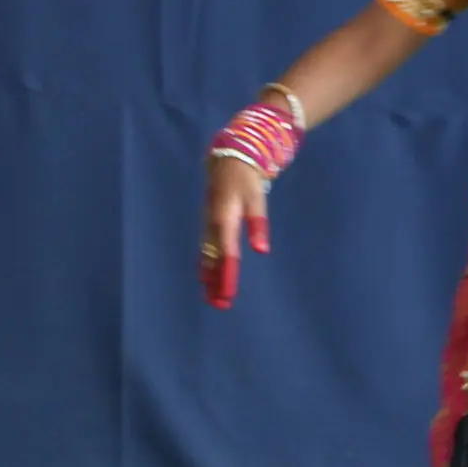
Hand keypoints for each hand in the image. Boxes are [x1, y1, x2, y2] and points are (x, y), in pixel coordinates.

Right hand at [201, 155, 270, 308]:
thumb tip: (261, 250)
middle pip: (213, 260)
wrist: (227, 161)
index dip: (228, 275)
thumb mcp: (256, 198)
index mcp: (224, 220)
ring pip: (207, 257)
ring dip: (210, 278)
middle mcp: (212, 225)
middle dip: (216, 283)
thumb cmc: (246, 180)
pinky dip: (207, 266)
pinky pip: (206, 250)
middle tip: (220, 305)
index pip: (227, 254)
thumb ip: (258, 223)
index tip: (228, 294)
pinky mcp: (208, 224)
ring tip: (213, 299)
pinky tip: (208, 278)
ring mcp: (208, 225)